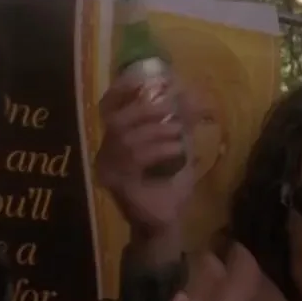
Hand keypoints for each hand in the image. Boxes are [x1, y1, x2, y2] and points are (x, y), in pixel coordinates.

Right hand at [94, 74, 194, 237]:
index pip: (109, 105)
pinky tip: (176, 150)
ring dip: (157, 131)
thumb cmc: (170, 185)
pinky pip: (134, 158)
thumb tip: (196, 96)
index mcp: (116, 138)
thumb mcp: (179, 148)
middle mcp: (105, 151)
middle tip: (172, 109)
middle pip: (116, 119)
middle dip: (146, 109)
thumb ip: (182, 124)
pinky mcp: (116, 182)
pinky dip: (158, 149)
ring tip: (179, 134)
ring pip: (126, 137)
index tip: (145, 78)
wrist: (166, 221)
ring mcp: (108, 168)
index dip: (123, 89)